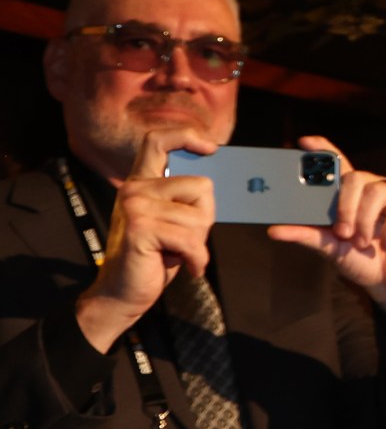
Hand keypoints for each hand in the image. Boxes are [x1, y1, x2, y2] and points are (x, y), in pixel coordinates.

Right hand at [73, 129, 219, 352]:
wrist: (124, 292)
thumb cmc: (155, 257)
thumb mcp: (173, 221)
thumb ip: (186, 200)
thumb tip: (218, 181)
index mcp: (142, 182)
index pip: (158, 140)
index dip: (187, 137)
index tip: (212, 148)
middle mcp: (135, 189)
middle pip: (202, 186)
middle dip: (206, 218)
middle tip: (185, 238)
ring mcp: (134, 206)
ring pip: (200, 217)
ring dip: (198, 243)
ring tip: (176, 252)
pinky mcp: (140, 228)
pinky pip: (190, 239)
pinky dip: (196, 259)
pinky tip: (186, 266)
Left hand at [267, 136, 385, 315]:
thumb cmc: (362, 261)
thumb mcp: (331, 248)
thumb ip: (308, 235)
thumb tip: (274, 230)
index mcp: (353, 194)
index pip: (339, 163)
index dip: (324, 150)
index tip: (305, 143)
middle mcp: (376, 189)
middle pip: (356, 177)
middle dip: (345, 206)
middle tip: (342, 232)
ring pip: (377, 191)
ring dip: (366, 222)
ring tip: (364, 243)